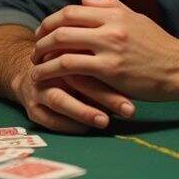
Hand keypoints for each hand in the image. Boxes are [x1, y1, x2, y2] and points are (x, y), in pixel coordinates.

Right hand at [8, 52, 134, 134]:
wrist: (32, 74)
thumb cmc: (72, 69)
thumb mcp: (87, 59)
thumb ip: (108, 60)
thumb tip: (147, 73)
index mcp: (68, 49)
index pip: (92, 59)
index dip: (116, 74)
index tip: (140, 88)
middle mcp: (51, 67)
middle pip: (76, 79)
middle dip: (105, 96)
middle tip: (129, 110)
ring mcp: (39, 87)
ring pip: (59, 99)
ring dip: (83, 111)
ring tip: (105, 122)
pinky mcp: (31, 106)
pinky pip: (48, 118)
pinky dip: (67, 124)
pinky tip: (86, 129)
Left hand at [31, 0, 178, 100]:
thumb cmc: (158, 46)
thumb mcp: (136, 19)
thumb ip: (109, 7)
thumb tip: (83, 2)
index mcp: (114, 13)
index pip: (71, 11)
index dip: (51, 21)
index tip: (42, 32)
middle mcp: (110, 27)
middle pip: (62, 26)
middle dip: (42, 39)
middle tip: (35, 50)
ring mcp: (109, 48)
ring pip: (63, 48)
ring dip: (43, 57)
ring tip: (36, 67)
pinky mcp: (110, 70)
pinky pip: (73, 68)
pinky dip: (55, 72)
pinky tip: (48, 79)